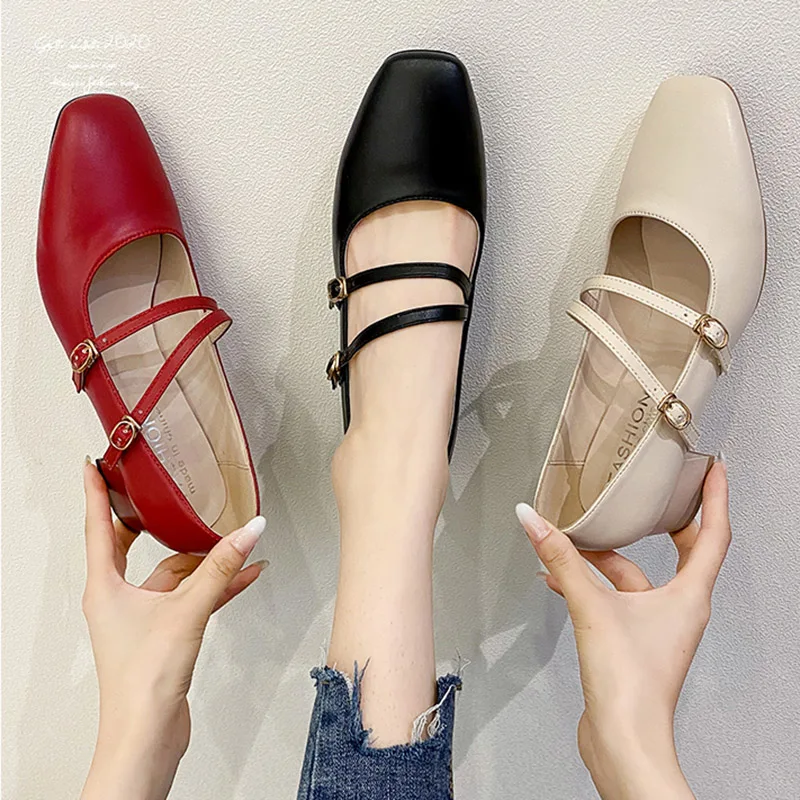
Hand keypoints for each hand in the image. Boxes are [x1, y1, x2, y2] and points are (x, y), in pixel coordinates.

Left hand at [80, 461, 266, 799]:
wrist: (148, 733)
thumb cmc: (144, 680)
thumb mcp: (187, 610)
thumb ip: (220, 567)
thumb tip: (249, 531)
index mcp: (104, 586)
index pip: (98, 526)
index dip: (95, 492)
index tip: (94, 466)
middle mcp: (117, 597)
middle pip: (132, 545)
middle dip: (154, 522)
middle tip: (164, 493)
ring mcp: (140, 616)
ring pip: (171, 573)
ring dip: (202, 559)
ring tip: (233, 539)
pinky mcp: (162, 633)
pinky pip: (190, 596)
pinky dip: (214, 584)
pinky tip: (244, 574)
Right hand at [517, 461, 729, 799]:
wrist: (622, 738)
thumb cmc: (629, 685)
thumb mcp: (592, 607)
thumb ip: (561, 560)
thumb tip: (533, 521)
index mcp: (689, 596)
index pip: (714, 534)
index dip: (715, 497)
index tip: (714, 469)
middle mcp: (680, 608)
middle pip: (685, 551)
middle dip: (670, 521)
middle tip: (659, 493)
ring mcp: (658, 626)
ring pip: (639, 576)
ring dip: (610, 556)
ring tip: (581, 536)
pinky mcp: (635, 640)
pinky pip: (618, 598)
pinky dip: (593, 583)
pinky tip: (561, 578)